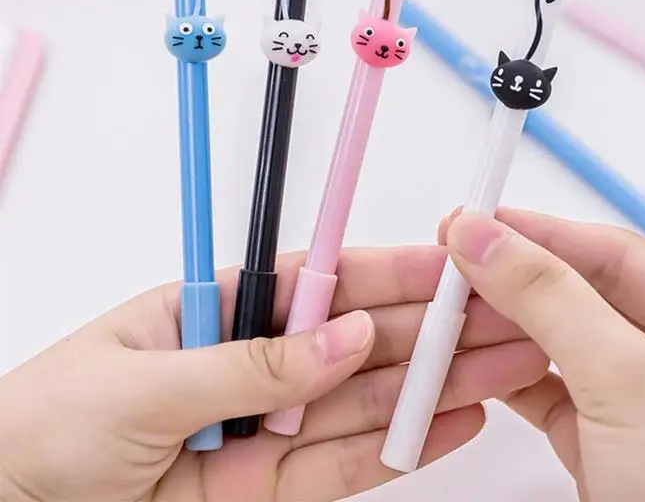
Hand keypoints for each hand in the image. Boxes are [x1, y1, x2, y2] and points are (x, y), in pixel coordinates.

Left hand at [0, 246, 547, 501]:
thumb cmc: (41, 430)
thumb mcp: (146, 385)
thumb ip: (252, 367)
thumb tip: (346, 337)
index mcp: (217, 309)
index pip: (320, 281)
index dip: (387, 269)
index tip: (449, 259)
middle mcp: (251, 363)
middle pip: (357, 341)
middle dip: (431, 328)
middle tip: (504, 316)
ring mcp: (265, 429)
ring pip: (365, 401)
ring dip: (435, 384)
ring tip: (504, 364)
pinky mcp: (267, 491)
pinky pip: (344, 465)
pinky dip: (401, 445)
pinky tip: (454, 421)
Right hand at [440, 209, 644, 501]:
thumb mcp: (629, 383)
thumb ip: (551, 299)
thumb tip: (486, 236)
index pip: (620, 257)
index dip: (547, 232)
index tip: (484, 219)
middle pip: (587, 295)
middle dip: (521, 276)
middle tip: (459, 254)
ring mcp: (644, 410)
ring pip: (564, 344)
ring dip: (509, 323)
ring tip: (457, 300)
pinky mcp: (609, 451)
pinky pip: (552, 394)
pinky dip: (511, 376)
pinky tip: (478, 359)